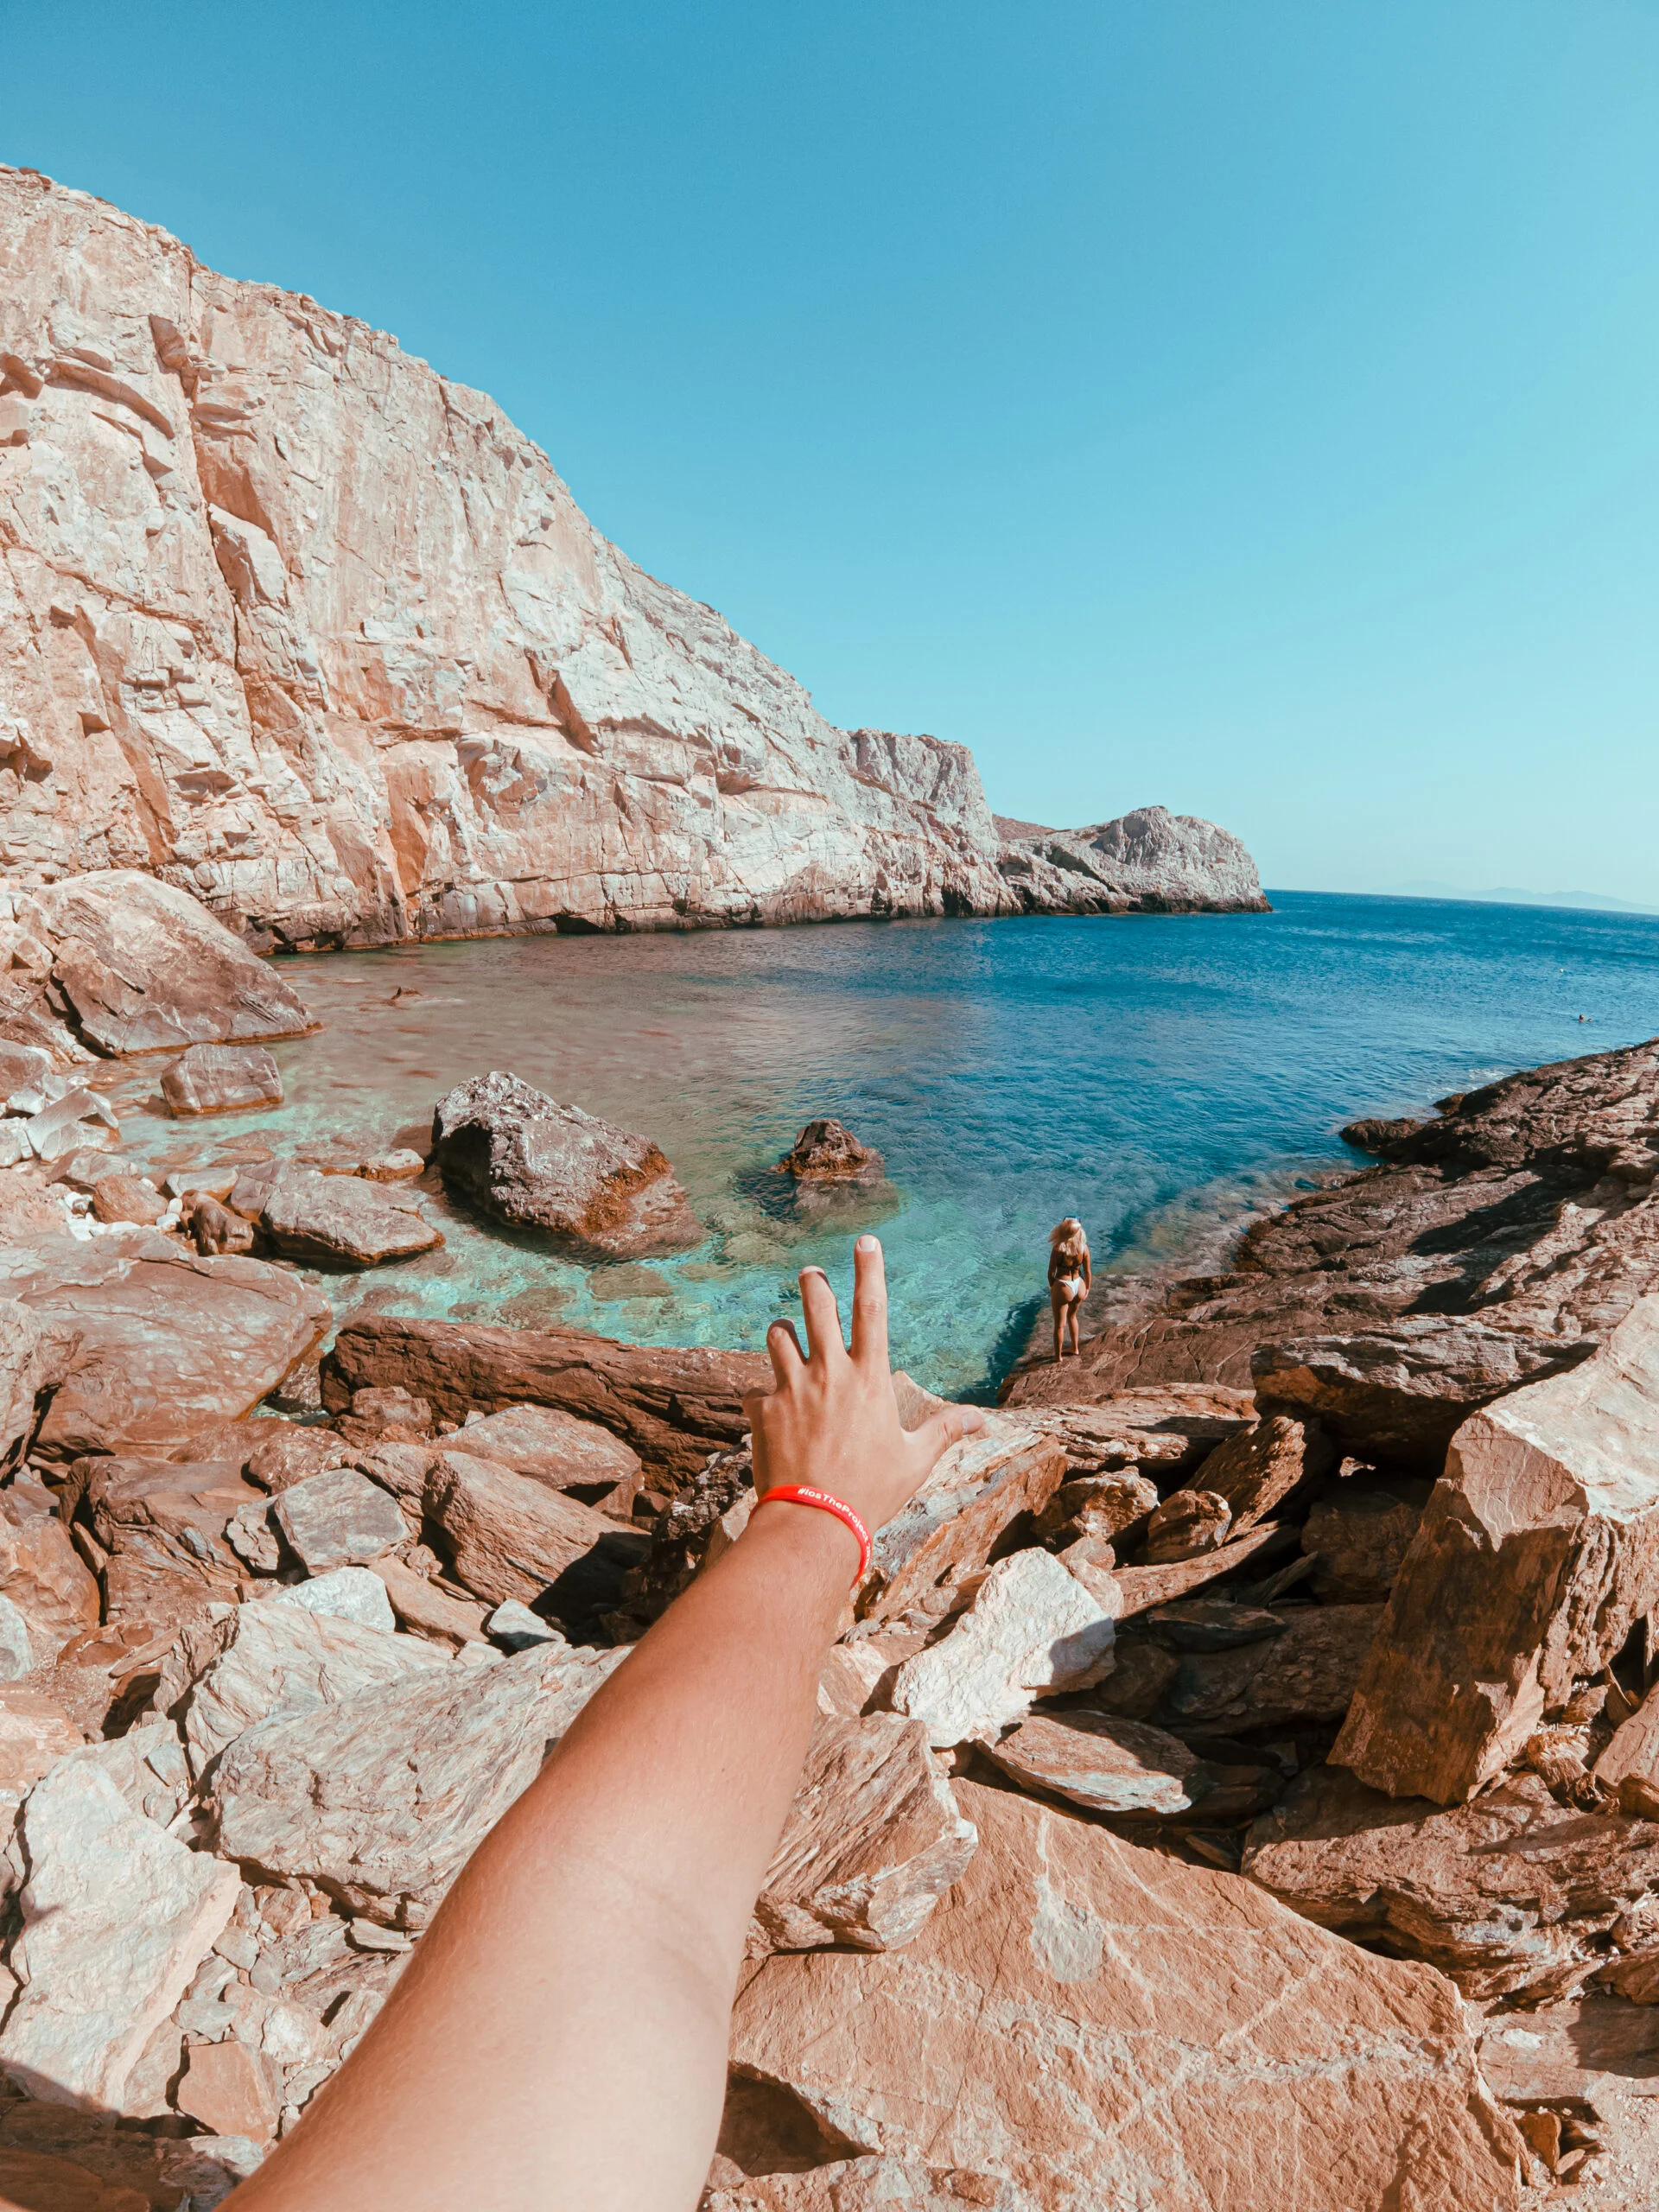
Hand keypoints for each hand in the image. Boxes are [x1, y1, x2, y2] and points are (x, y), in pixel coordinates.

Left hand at [743, 1235, 984, 1538]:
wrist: (815, 1522)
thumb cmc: (871, 1491)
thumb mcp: (915, 1461)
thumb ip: (945, 1431)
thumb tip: (983, 1420)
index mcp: (869, 1378)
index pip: (871, 1309)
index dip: (869, 1270)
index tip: (865, 1241)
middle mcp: (828, 1373)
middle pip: (815, 1305)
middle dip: (812, 1283)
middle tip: (809, 1275)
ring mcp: (791, 1388)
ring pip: (777, 1335)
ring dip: (782, 1332)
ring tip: (785, 1337)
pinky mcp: (763, 1409)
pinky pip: (756, 1388)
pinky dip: (762, 1394)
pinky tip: (768, 1411)